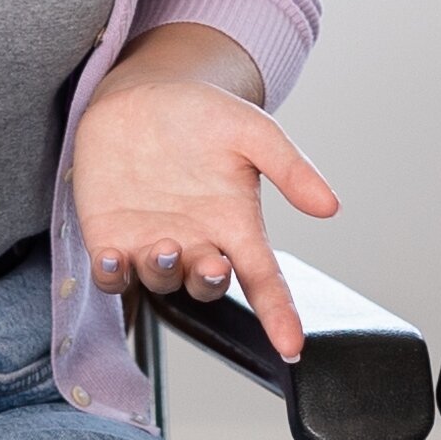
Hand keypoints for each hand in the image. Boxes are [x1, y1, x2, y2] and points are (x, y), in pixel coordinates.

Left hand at [68, 73, 342, 357]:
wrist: (141, 94)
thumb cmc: (201, 115)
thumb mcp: (251, 131)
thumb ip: (290, 168)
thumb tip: (330, 206)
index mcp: (236, 225)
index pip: (264, 280)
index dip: (279, 315)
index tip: (292, 346)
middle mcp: (196, 243)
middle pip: (208, 285)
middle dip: (210, 283)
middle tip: (213, 264)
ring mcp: (152, 244)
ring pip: (161, 281)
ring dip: (164, 273)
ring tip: (165, 246)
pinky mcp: (110, 238)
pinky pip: (112, 274)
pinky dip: (113, 273)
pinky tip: (113, 257)